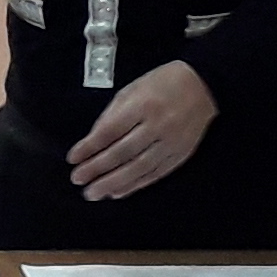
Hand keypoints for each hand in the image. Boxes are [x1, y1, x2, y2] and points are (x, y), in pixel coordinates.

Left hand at [66, 61, 216, 201]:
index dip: (89, 147)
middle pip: (122, 153)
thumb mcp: (132, 90)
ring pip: (138, 168)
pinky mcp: (180, 154)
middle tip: (78, 179)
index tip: (73, 158)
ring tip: (95, 192)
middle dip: (97, 169)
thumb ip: (111, 115)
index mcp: (143, 105)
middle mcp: (158, 125)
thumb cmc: (164, 84)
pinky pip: (155, 174)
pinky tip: (118, 191)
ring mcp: (171, 142)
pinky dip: (135, 185)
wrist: (203, 86)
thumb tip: (92, 141)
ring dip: (113, 183)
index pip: (110, 131)